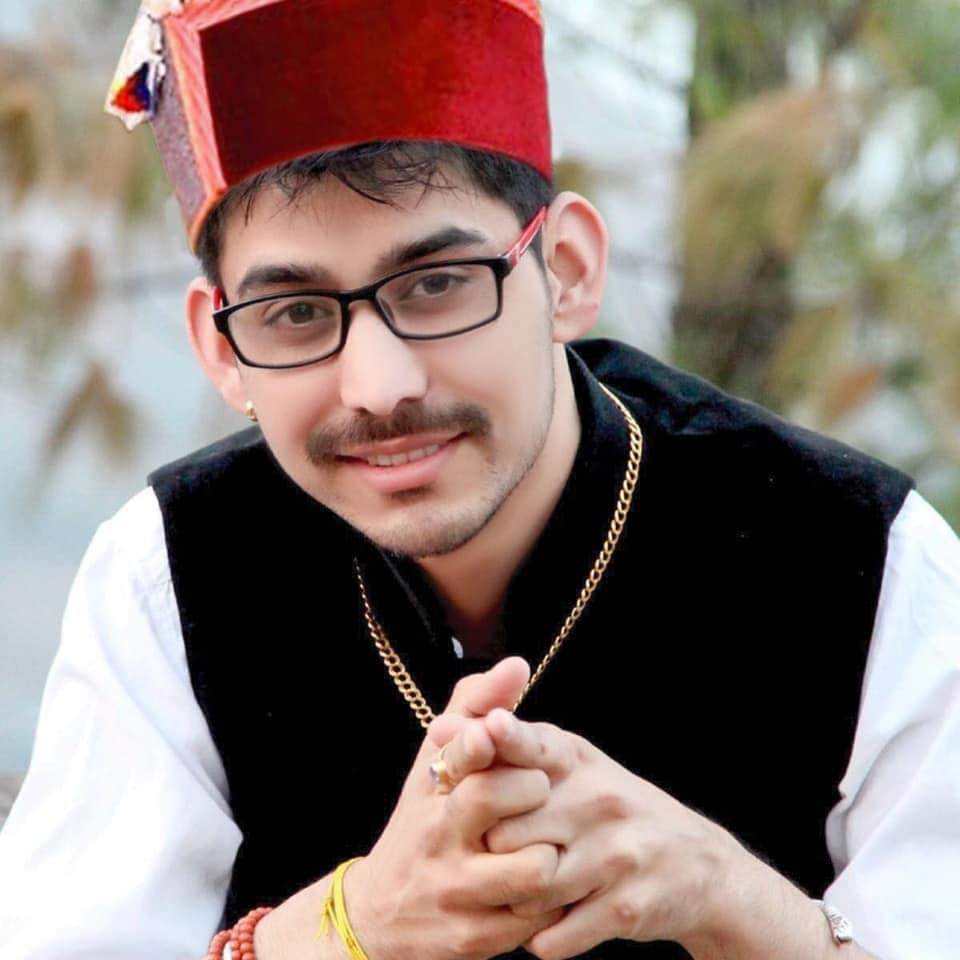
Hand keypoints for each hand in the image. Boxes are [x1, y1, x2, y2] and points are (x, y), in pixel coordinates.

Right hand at [256, 657, 564, 959]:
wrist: (379, 916)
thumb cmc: (423, 822)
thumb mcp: (434, 762)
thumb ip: (475, 707)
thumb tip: (517, 663)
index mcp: (433, 790)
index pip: (463, 753)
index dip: (487, 738)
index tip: (496, 731)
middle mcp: (441, 839)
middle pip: (499, 801)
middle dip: (533, 790)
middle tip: (538, 790)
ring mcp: (458, 892)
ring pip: (533, 868)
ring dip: (552, 852)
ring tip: (548, 840)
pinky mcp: (476, 939)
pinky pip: (538, 917)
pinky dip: (551, 899)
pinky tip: (544, 885)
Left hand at [428, 708, 743, 959]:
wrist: (698, 864)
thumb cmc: (610, 809)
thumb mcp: (573, 766)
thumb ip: (511, 748)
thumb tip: (440, 726)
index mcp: (577, 760)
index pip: (530, 745)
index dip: (498, 739)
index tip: (480, 733)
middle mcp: (598, 800)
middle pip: (506, 832)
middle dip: (492, 853)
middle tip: (497, 857)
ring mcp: (616, 853)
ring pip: (527, 887)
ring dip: (516, 898)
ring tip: (525, 889)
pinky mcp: (625, 907)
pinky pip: (554, 935)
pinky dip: (542, 937)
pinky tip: (551, 920)